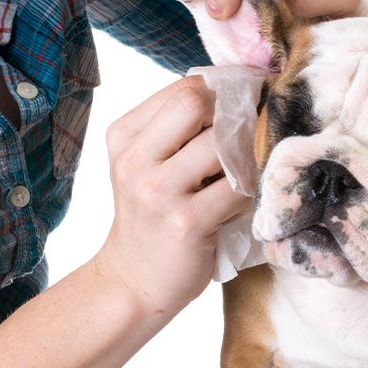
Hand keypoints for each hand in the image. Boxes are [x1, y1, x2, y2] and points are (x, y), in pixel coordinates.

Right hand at [95, 76, 249, 310]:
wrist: (134, 279)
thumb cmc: (151, 215)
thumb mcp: (145, 163)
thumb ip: (175, 127)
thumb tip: (235, 91)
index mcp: (123, 136)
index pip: (183, 88)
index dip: (221, 91)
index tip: (241, 105)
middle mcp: (134, 160)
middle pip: (195, 103)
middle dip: (229, 116)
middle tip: (240, 139)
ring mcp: (158, 192)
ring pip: (222, 144)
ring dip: (240, 159)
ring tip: (229, 180)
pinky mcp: (186, 223)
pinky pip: (237, 187)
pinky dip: (245, 194)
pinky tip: (230, 208)